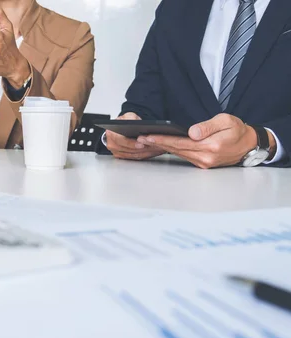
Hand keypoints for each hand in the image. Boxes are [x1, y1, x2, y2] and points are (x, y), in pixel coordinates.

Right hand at [105, 112, 165, 159]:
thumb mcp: (129, 116)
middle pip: (127, 150)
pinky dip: (144, 155)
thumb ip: (130, 118)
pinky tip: (152, 151)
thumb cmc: (126, 122)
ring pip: (132, 155)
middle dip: (141, 149)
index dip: (131, 143)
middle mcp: (112, 144)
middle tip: (153, 147)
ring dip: (145, 153)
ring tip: (156, 149)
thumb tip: (132, 122)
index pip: (120, 140)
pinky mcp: (122, 156)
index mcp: (111, 134)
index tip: (141, 144)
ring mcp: (116, 152)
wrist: (125, 128)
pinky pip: (134, 158)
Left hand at [137, 114, 272, 168]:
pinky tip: (162, 145)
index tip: (149, 136)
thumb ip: (208, 126)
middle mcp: (206, 157)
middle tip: (140, 138)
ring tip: (146, 141)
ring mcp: (204, 163)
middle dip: (157, 143)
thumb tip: (192, 132)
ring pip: (178, 153)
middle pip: (176, 149)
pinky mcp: (202, 164)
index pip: (181, 142)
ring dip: (162, 147)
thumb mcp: (226, 121)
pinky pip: (184, 156)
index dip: (163, 139)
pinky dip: (172, 150)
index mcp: (211, 146)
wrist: (249, 145)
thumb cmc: (238, 130)